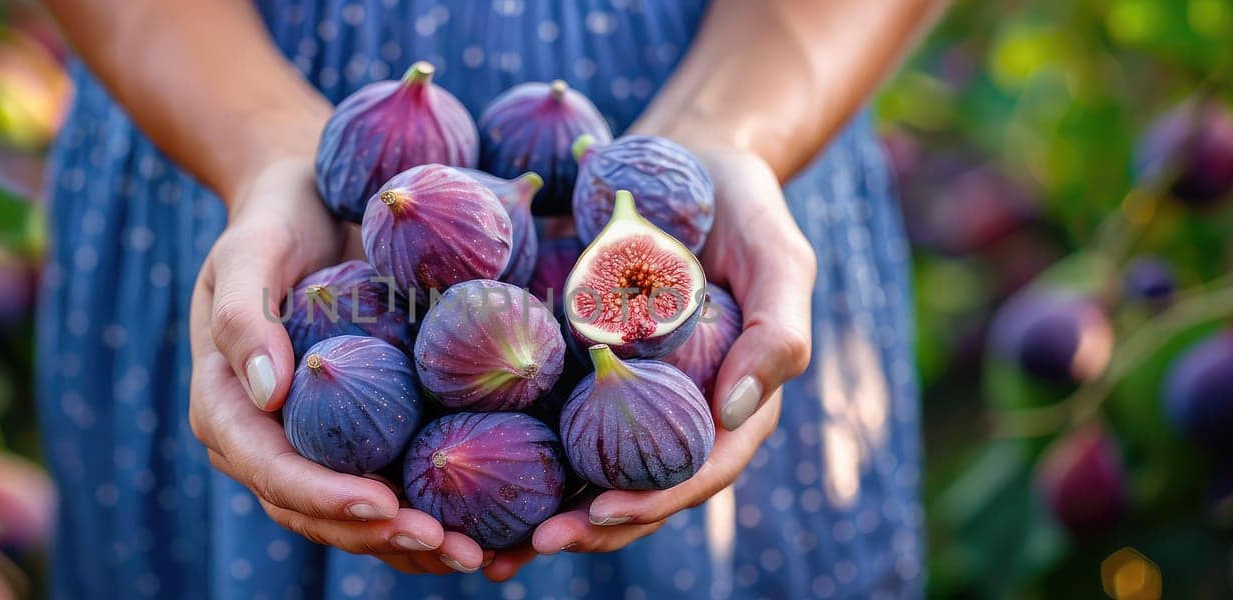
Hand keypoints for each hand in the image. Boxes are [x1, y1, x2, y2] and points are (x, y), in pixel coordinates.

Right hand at [188, 157, 491, 573]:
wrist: (310, 202)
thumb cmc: (272, 221)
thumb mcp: (247, 250)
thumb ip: (244, 316)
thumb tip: (266, 392)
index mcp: (229, 410)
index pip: (272, 472)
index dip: (325, 497)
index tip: (384, 504)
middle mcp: (272, 442)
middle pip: (320, 512)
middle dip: (383, 537)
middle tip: (452, 548)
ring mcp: (323, 444)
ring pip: (363, 515)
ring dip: (418, 544)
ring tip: (483, 556)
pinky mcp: (370, 432)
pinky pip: (401, 482)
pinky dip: (443, 510)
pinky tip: (499, 527)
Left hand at [484, 146, 814, 580]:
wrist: (684, 158)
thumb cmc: (745, 207)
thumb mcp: (781, 259)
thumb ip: (777, 334)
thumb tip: (732, 411)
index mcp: (726, 406)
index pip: (693, 472)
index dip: (650, 503)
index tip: (601, 515)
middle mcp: (669, 412)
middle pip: (630, 488)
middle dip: (583, 526)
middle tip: (530, 546)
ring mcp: (617, 394)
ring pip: (579, 468)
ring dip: (535, 512)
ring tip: (481, 545)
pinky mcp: (572, 365)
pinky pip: (538, 412)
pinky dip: (504, 446)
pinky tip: (451, 467)